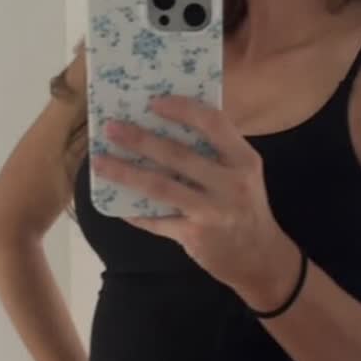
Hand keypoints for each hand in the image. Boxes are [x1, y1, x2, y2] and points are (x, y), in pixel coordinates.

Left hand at [94, 96, 300, 306]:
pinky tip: (115, 201)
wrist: (261, 259)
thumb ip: (217, 152)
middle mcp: (231, 184)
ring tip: (99, 160)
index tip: (153, 102)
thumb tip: (167, 125)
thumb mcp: (244, 175)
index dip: (182, 109)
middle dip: (139, 139)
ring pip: (160, 186)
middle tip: (111, 127)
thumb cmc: (246, 208)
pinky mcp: (195, 235)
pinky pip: (157, 219)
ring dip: (125, 172)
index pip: (213, 123)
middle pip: (178, 155)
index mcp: (244, 160)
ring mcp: (212, 211)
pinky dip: (134, 211)